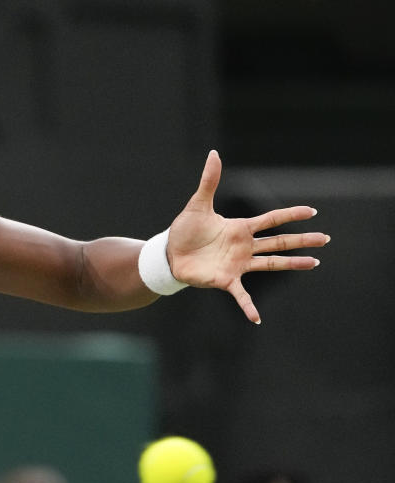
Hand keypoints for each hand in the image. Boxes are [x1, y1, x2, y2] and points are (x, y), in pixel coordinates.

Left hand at [166, 150, 328, 323]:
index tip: (312, 211)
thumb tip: (214, 153)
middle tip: (325, 239)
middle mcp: (244, 246)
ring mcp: (238, 264)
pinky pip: (240, 295)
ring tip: (314, 264)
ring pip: (271, 264)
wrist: (169, 253)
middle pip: (279, 242)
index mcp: (240, 228)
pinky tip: (257, 319)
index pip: (271, 219)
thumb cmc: (185, 230)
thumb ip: (209, 181)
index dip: (290, 214)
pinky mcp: (225, 280)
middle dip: (302, 240)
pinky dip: (248, 307)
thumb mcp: (197, 204)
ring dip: (292, 264)